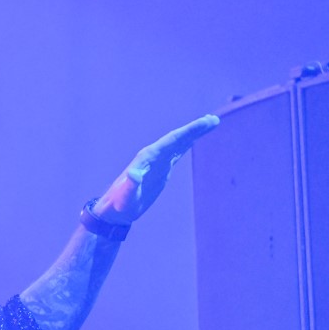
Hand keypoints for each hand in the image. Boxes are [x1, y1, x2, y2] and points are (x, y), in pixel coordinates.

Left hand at [93, 114, 220, 224]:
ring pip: (178, 143)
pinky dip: (187, 144)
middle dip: (194, 129)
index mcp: (147, 158)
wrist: (116, 209)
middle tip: (213, 120)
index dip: (188, 131)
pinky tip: (194, 139)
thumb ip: (129, 185)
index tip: (203, 123)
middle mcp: (152, 156)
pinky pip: (176, 152)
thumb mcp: (125, 196)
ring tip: (210, 123)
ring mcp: (157, 162)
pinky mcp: (161, 169)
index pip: (171, 141)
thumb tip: (134, 174)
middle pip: (176, 138)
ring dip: (193, 133)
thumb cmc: (120, 203)